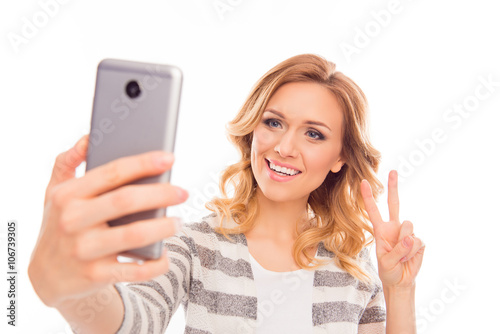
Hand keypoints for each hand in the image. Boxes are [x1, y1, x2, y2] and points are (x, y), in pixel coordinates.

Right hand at [28, 134, 187, 307]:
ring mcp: (84, 250)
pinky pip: (135, 270)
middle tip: (184, 192)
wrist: (44, 276)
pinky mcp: (95, 275)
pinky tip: (165, 254)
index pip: (112, 173)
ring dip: (163, 227)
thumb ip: (67, 161)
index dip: (143, 163)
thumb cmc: (58, 224)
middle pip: (126, 201)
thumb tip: (90, 136)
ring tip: (178, 222)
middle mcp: (73, 220)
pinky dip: (156, 263)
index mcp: (67, 195)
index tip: (170, 158)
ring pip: (134, 235)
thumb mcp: (53, 192)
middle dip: (161, 194)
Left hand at [360, 170, 424, 288]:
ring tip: (401, 256)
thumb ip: (397, 250)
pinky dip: (412, 252)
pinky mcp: (418, 240)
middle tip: (393, 171)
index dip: (368, 197)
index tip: (363, 182)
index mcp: (380, 230)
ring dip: (404, 244)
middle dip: (393, 187)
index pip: (373, 210)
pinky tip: (409, 258)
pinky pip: (416, 241)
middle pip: (394, 203)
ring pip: (408, 226)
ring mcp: (407, 232)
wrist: (401, 281)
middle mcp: (393, 227)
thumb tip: (410, 237)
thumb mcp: (386, 262)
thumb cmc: (389, 270)